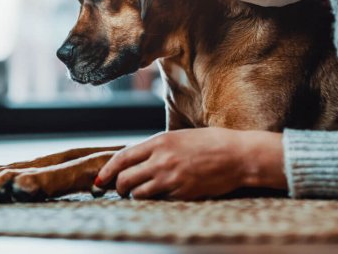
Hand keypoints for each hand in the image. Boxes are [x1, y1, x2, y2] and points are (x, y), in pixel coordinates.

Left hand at [95, 127, 285, 199]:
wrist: (237, 155)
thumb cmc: (212, 143)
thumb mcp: (180, 137)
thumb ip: (159, 147)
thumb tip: (138, 159)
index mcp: (160, 141)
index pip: (122, 158)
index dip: (107, 170)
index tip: (100, 179)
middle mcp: (161, 159)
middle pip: (125, 178)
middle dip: (118, 187)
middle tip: (120, 190)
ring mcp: (171, 178)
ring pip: (138, 193)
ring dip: (135, 196)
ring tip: (139, 194)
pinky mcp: (182, 193)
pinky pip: (159, 201)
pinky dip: (156, 200)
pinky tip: (161, 196)